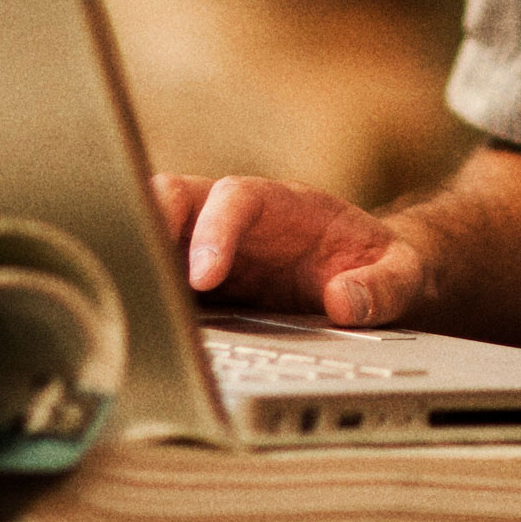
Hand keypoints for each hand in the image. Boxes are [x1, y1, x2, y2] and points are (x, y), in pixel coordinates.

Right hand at [150, 174, 433, 323]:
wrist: (368, 270)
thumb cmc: (378, 263)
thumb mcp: (402, 273)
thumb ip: (383, 286)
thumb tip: (345, 303)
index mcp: (282, 204)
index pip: (235, 197)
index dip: (214, 230)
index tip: (205, 276)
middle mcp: (236, 217)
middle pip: (177, 196)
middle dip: (148, 221)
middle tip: (134, 271)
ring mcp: (209, 243)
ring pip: (153, 229)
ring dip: (134, 255)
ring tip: (118, 299)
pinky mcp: (196, 277)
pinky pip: (156, 275)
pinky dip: (139, 292)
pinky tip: (130, 325)